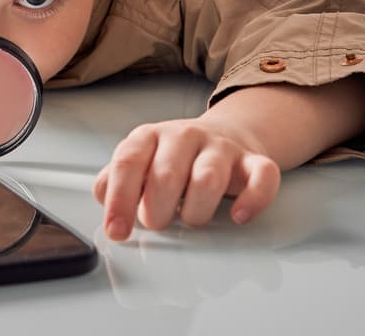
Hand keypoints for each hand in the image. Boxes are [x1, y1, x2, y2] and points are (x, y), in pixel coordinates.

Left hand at [92, 118, 280, 240]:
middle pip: (166, 174)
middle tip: (157, 223)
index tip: (117, 230)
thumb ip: (114, 180)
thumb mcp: (139, 162)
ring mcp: (220, 147)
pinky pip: (262, 177)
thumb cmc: (174, 158)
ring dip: (196, 211)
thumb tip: (103, 197)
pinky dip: (252, 200)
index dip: (119, 199)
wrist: (223, 134)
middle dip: (157, 209)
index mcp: (150, 136)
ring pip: (209, 178)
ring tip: (190, 219)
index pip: (128, 162)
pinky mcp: (253, 161)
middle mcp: (184, 137)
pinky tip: (238, 216)